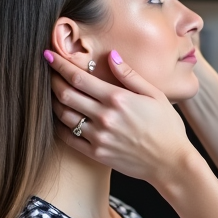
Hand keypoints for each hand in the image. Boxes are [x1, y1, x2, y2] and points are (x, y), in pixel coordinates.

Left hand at [45, 49, 195, 183]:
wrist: (170, 162)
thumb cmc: (167, 126)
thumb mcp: (155, 95)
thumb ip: (130, 75)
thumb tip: (111, 55)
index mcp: (118, 99)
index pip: (79, 78)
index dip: (60, 65)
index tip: (48, 55)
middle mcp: (104, 117)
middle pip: (66, 95)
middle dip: (52, 80)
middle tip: (47, 72)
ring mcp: (98, 137)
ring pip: (63, 116)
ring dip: (54, 102)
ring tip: (52, 93)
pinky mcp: (96, 153)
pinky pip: (68, 138)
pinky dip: (59, 126)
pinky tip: (60, 118)